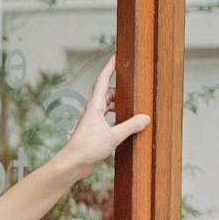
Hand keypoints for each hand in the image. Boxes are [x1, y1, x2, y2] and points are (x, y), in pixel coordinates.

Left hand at [58, 55, 151, 178]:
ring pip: (109, 107)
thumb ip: (131, 126)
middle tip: (135, 86)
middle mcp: (93, 111)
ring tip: (135, 105)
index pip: (103, 81)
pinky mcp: (96, 132)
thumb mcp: (113, 136)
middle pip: (108, 94)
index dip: (110, 67)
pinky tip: (127, 124)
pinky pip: (109, 120)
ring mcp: (94, 122)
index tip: (116, 55)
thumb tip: (146, 117)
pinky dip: (119, 119)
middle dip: (121, 89)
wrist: (72, 164)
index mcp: (94, 106)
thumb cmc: (87, 148)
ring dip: (120, 105)